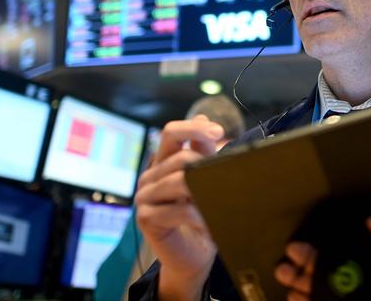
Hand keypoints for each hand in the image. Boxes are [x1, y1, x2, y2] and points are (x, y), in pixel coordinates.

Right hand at [135, 115, 223, 300]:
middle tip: (225, 180)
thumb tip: (204, 116)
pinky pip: (178, 210)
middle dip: (206, 166)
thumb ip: (204, 151)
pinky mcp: (145, 217)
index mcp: (164, 161)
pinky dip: (200, 216)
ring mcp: (145, 196)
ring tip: (221, 202)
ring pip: (178, 181)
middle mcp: (151, 176)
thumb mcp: (206, 178)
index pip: (171, 132)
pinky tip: (210, 223)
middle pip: (180, 157)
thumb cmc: (201, 215)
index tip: (219, 132)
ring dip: (205, 192)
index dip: (194, 127)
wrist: (194, 254)